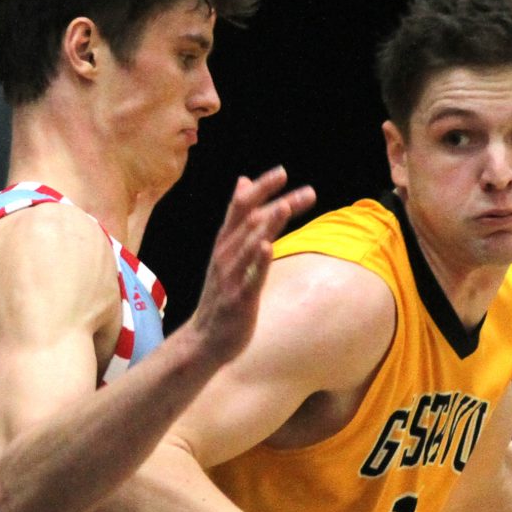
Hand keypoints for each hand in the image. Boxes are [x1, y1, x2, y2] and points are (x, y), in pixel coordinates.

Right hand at [182, 168, 315, 366]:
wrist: (204, 339)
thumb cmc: (222, 294)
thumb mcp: (228, 250)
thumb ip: (239, 218)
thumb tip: (244, 181)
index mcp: (224, 242)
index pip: (241, 206)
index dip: (261, 187)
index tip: (284, 172)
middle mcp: (225, 254)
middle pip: (250, 221)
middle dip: (277, 203)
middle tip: (308, 192)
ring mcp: (230, 277)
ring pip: (249, 245)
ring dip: (267, 225)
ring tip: (285, 207)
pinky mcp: (238, 299)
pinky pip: (249, 277)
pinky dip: (258, 261)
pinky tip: (267, 246)